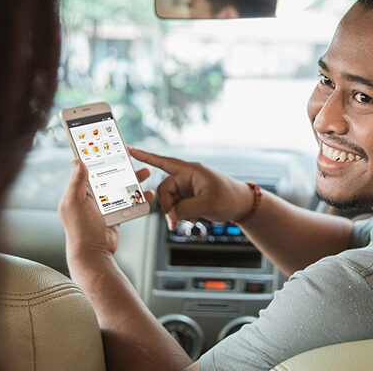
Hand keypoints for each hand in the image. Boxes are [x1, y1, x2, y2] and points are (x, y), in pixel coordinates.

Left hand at [58, 159, 153, 258]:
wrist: (93, 253)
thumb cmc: (80, 230)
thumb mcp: (75, 202)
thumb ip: (76, 181)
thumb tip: (77, 160)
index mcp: (78, 190)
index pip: (86, 166)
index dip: (95, 154)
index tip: (104, 142)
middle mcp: (90, 196)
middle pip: (107, 173)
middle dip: (120, 163)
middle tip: (129, 153)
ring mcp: (103, 204)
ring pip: (120, 185)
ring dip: (133, 178)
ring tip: (144, 172)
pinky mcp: (114, 213)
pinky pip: (128, 201)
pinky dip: (138, 196)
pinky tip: (146, 193)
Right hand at [129, 147, 253, 229]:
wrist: (242, 205)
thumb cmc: (229, 198)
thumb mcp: (208, 204)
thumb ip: (186, 209)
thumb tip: (171, 215)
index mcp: (189, 171)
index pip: (163, 162)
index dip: (145, 156)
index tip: (129, 150)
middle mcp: (186, 177)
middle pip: (164, 191)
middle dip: (168, 207)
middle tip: (175, 223)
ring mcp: (187, 188)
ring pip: (170, 201)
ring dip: (176, 213)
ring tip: (190, 220)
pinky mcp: (189, 197)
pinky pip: (177, 206)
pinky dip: (181, 215)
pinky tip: (192, 219)